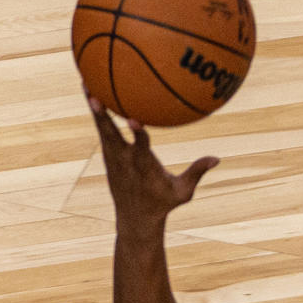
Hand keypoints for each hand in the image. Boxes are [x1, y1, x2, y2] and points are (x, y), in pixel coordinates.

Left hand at [87, 95, 216, 231]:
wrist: (135, 219)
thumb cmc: (163, 203)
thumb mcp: (183, 192)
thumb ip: (196, 173)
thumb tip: (217, 158)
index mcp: (144, 168)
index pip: (140, 149)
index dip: (137, 134)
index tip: (133, 120)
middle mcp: (124, 162)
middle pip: (111, 136)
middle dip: (103, 117)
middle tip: (94, 96)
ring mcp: (113, 160)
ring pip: (102, 129)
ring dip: (94, 109)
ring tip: (85, 83)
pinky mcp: (108, 158)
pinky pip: (102, 131)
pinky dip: (97, 114)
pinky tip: (93, 94)